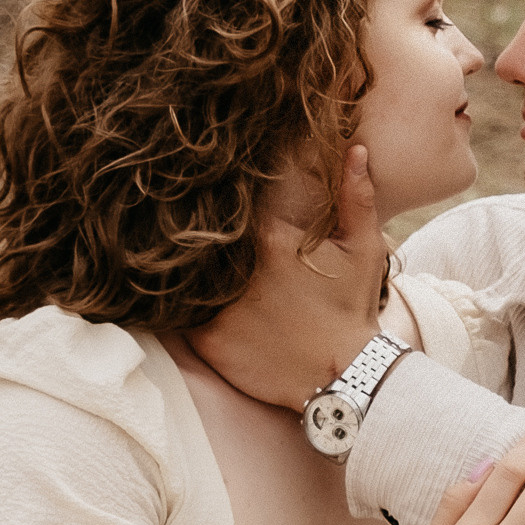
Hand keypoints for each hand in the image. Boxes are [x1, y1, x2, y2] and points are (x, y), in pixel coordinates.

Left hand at [190, 141, 388, 412]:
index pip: (226, 205)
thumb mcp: (365, 249)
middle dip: (187, 232)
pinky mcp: (208, 340)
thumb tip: (356, 148)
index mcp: (270, 237)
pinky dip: (168, 306)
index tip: (202, 188)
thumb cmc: (353, 310)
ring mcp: (220, 306)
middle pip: (196, 239)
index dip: (212, 196)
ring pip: (180, 275)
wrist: (346, 376)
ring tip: (160, 258)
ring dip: (174, 269)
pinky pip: (173, 315)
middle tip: (167, 222)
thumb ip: (356, 196)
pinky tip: (165, 299)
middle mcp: (239, 269)